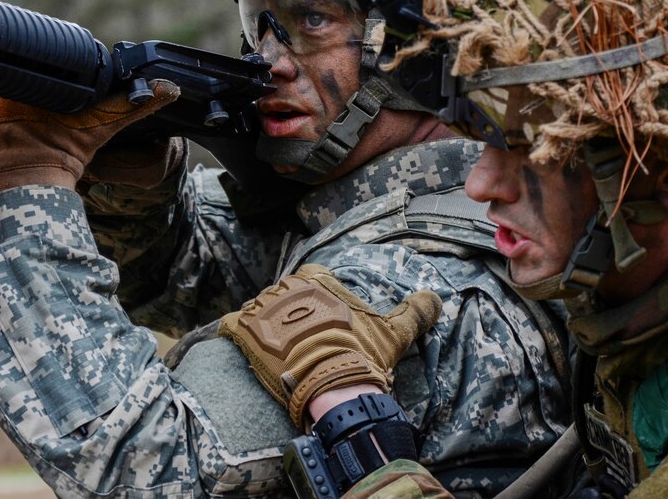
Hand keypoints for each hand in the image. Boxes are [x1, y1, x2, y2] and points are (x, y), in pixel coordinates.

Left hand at [0, 81, 178, 219]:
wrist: (22, 193)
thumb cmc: (59, 158)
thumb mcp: (98, 125)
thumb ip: (131, 104)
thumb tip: (170, 88)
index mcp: (29, 75)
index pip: (32, 58)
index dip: (41, 70)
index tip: (47, 88)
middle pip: (7, 68)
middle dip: (17, 83)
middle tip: (31, 105)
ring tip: (12, 116)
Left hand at [218, 264, 440, 428]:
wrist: (327, 387)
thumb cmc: (360, 356)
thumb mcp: (393, 333)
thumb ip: (414, 312)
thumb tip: (436, 298)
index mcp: (318, 279)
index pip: (314, 279)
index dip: (319, 302)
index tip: (325, 324)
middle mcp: (286, 286)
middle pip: (285, 295)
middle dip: (289, 315)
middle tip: (301, 343)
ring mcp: (261, 306)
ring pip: (259, 310)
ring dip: (264, 327)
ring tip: (276, 353)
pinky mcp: (240, 329)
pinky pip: (231, 326)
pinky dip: (236, 336)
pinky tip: (245, 351)